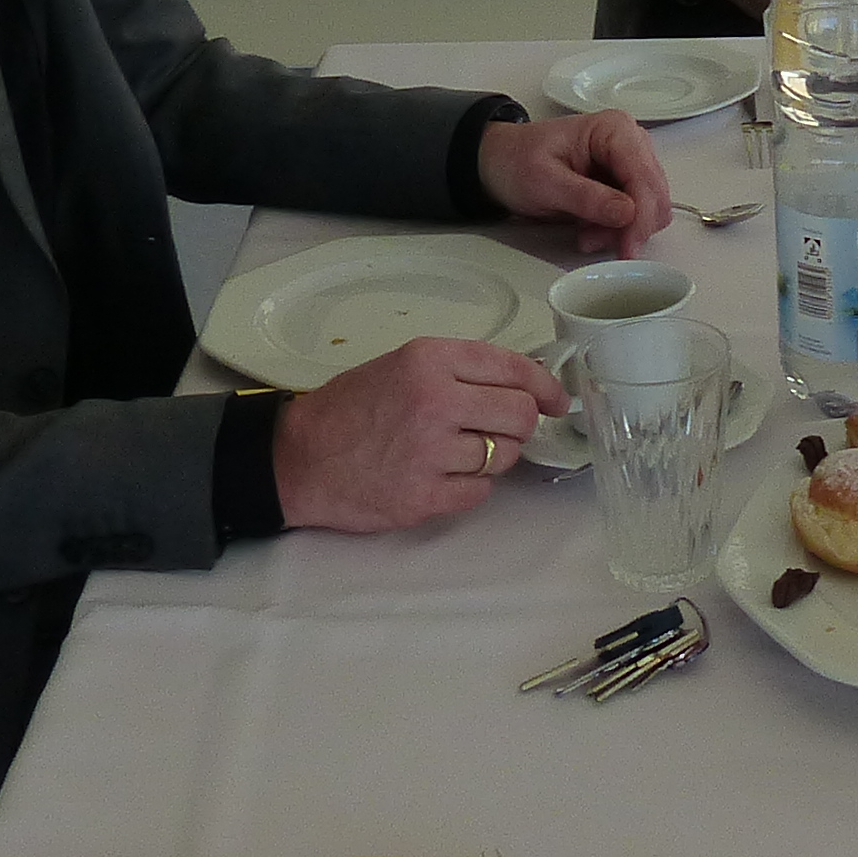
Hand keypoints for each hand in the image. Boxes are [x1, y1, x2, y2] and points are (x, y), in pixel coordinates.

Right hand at [271, 336, 568, 532]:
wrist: (298, 459)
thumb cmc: (350, 408)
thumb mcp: (402, 366)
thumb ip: (459, 371)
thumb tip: (525, 385)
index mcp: (430, 360)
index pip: (513, 368)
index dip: (546, 386)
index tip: (558, 401)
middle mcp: (435, 401)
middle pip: (520, 415)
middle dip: (519, 425)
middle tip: (500, 430)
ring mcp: (430, 452)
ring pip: (503, 456)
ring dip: (492, 457)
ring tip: (456, 452)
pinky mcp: (425, 496)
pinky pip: (480, 492)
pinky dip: (470, 486)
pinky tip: (442, 476)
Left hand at [476, 111, 673, 255]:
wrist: (499, 162)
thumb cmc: (516, 161)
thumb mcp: (545, 182)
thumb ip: (587, 198)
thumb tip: (627, 213)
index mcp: (614, 129)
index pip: (644, 177)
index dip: (640, 217)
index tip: (627, 248)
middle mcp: (630, 141)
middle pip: (655, 194)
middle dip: (631, 226)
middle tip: (596, 242)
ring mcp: (629, 162)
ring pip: (650, 207)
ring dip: (623, 230)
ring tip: (585, 234)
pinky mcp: (624, 182)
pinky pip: (636, 213)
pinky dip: (617, 229)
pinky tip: (589, 230)